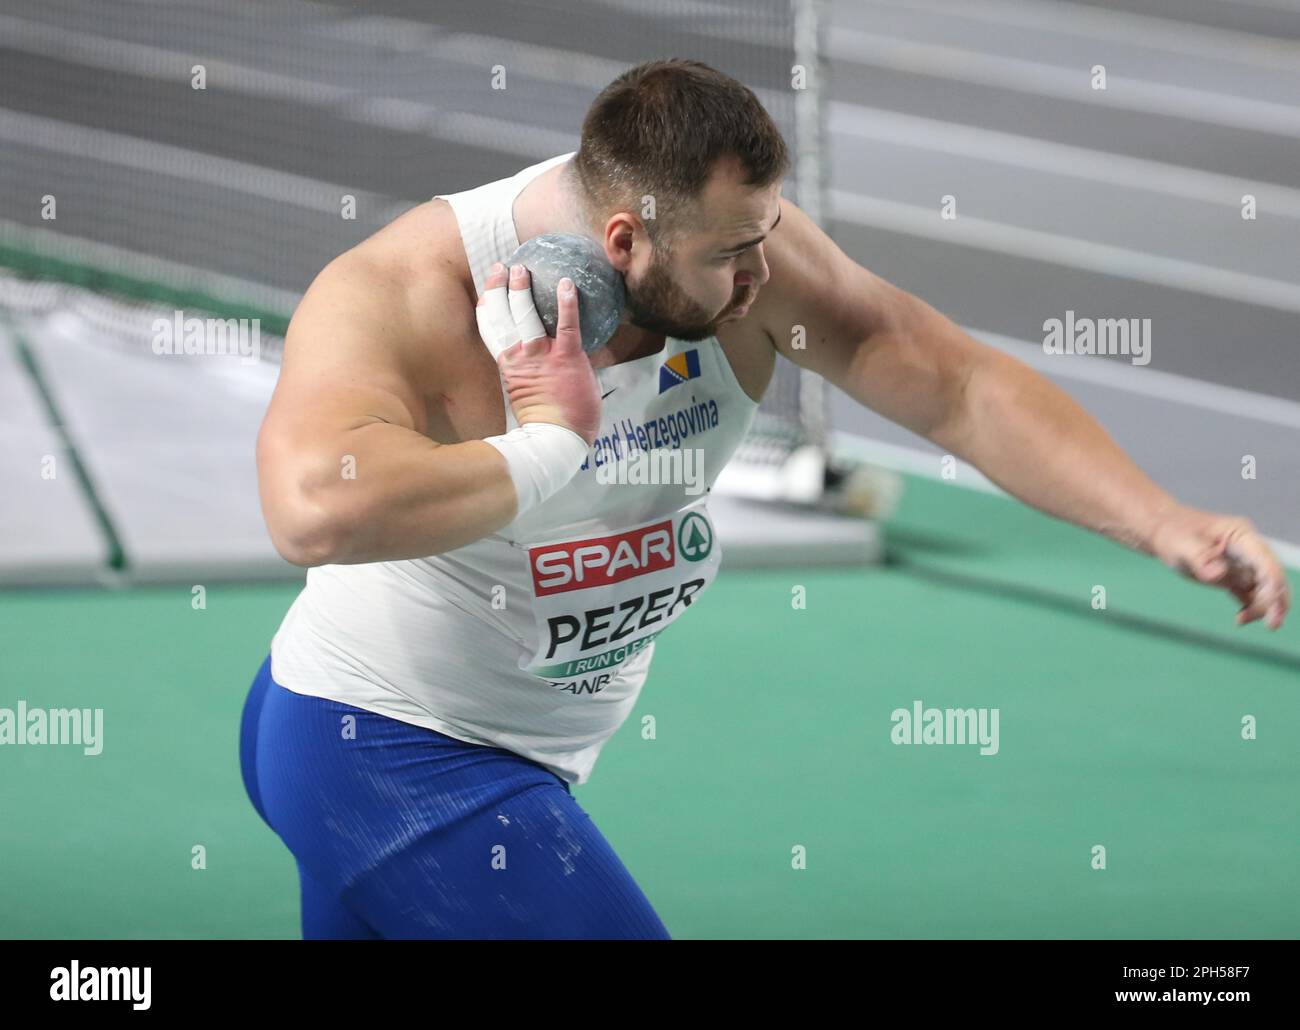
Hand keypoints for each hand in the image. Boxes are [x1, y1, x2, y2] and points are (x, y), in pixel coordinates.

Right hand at [475, 262, 602, 444]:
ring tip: (522, 269)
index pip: (492, 330)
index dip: (488, 306)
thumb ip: (534, 372)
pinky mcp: (567, 358)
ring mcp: (542, 357)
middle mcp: (521, 357)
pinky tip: (567, 284)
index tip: (489, 289)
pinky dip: (566, 303)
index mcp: (510, 366)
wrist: (558, 441)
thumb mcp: (531, 394)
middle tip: (502, 268)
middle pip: (503, 317)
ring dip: (522, 290)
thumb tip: (545, 360)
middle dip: (500, 289)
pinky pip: (567, 325)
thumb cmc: (549, 423)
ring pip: (526, 316)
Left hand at [1148, 505, 1290, 628]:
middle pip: (1271, 577)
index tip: (1274, 601)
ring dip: (1262, 607)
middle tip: (1272, 624)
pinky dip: (1252, 607)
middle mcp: (1248, 550)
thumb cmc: (1172, 532)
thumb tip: (1219, 574)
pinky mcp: (1234, 577)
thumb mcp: (1181, 544)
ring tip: (1241, 620)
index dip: (1273, 580)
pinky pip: (1251, 595)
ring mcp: (1242, 564)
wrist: (1163, 532)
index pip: (1264, 560)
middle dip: (1276, 600)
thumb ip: (1200, 558)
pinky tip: (1241, 619)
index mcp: (1240, 535)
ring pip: (1264, 589)